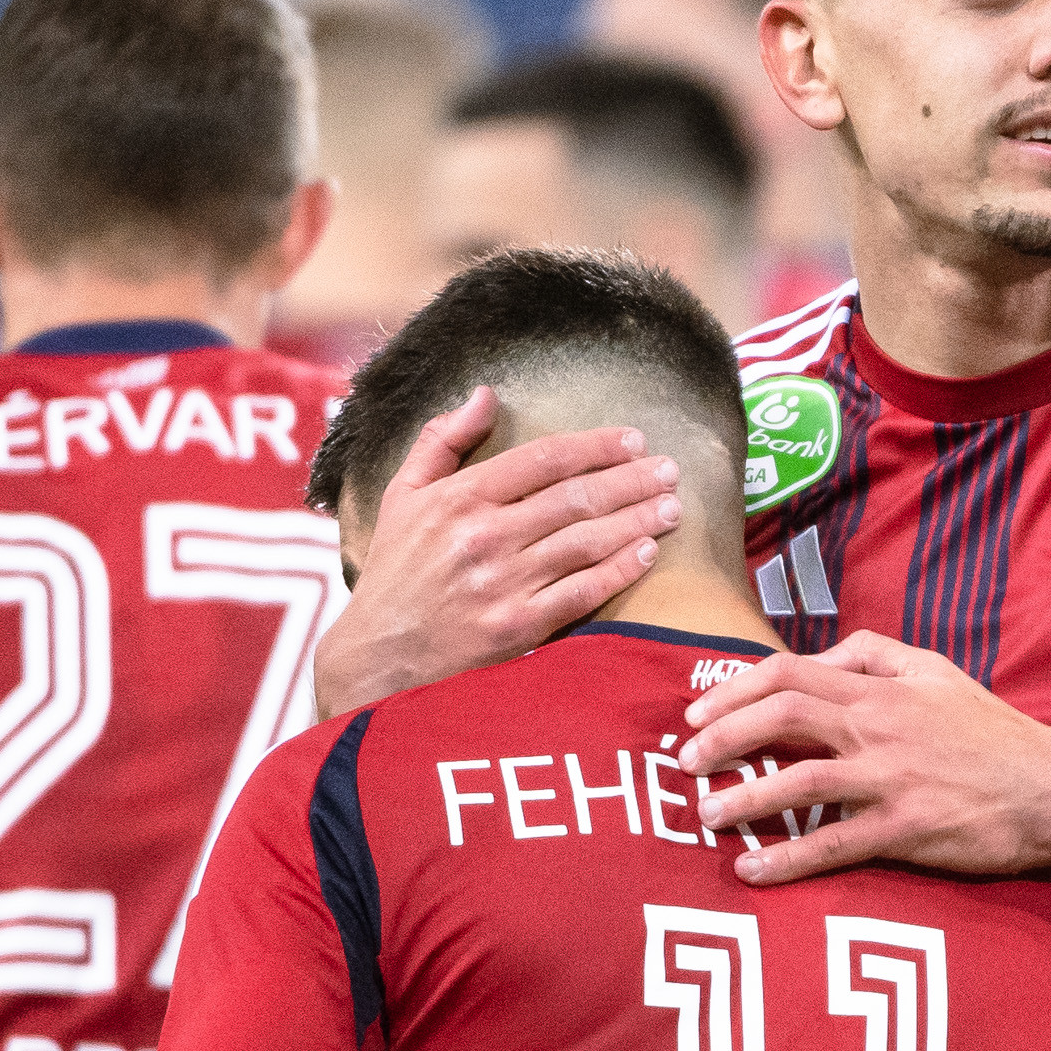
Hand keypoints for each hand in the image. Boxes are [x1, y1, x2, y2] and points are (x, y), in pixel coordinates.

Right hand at [313, 386, 684, 715]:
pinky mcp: (517, 627)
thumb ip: (442, 440)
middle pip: (575, 498)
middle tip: (671, 469)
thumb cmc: (396, 571)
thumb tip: (485, 394)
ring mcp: (503, 585)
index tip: (634, 439)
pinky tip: (648, 552)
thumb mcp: (404, 495)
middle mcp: (483, 538)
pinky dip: (619, 570)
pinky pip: (582, 592)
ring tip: (672, 506)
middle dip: (632, 480)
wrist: (378, 655)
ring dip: (637, 521)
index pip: (542, 460)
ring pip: (586, 542)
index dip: (595, 446)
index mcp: (458, 499)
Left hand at [676, 633, 1050, 885]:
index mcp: (880, 689)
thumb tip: (822, 652)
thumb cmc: (992, 732)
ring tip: (702, 816)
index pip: (789, 673)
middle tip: (684, 762)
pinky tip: (751, 872)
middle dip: (721, 737)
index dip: (732, 689)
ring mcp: (889, 780)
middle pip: (781, 716)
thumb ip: (876, 654)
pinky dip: (786, 861)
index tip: (694, 713)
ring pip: (798, 780)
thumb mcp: (937, 672)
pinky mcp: (903, 830)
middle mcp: (877, 728)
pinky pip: (832, 846)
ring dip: (741, 798)